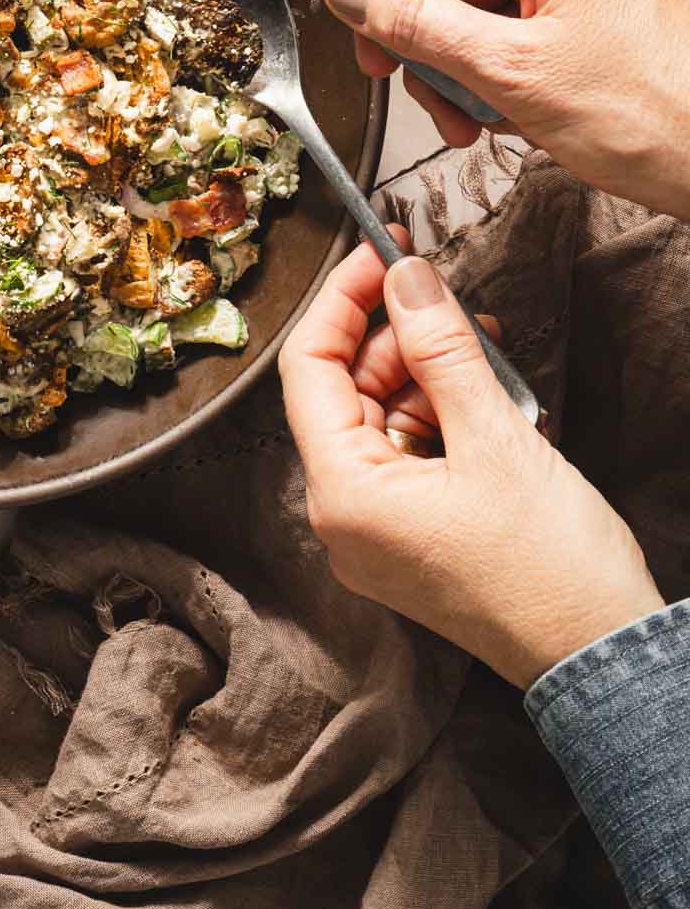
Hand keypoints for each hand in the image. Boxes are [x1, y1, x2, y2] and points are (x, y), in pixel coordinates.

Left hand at [278, 231, 661, 688]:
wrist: (603, 656)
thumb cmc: (551, 563)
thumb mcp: (496, 436)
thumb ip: (441, 348)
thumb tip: (406, 277)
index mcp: (343, 495)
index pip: (307, 368)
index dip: (341, 300)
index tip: (382, 252)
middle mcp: (343, 518)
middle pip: (342, 393)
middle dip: (391, 335)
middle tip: (443, 292)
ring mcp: (376, 535)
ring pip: (378, 421)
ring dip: (423, 372)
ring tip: (480, 343)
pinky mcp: (411, 541)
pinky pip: (406, 456)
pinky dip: (439, 416)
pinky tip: (484, 391)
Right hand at [321, 0, 689, 217]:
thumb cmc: (659, 114)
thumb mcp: (509, 72)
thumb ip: (415, 22)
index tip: (372, 42)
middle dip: (426, 39)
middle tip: (430, 99)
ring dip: (461, 65)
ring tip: (478, 120)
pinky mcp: (604, 3)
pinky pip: (521, 21)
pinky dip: (502, 68)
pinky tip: (512, 113)